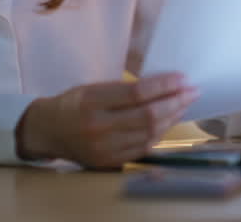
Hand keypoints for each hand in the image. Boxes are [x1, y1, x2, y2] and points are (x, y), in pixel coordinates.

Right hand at [16, 72, 198, 167]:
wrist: (48, 131)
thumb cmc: (73, 104)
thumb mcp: (92, 88)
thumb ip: (123, 89)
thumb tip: (162, 85)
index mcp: (92, 102)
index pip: (136, 93)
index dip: (163, 86)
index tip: (182, 78)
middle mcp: (98, 127)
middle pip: (147, 116)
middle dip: (175, 102)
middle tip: (192, 91)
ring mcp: (104, 148)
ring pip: (149, 134)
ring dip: (172, 118)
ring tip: (184, 104)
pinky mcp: (109, 162)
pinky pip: (143, 148)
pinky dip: (160, 134)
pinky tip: (169, 122)